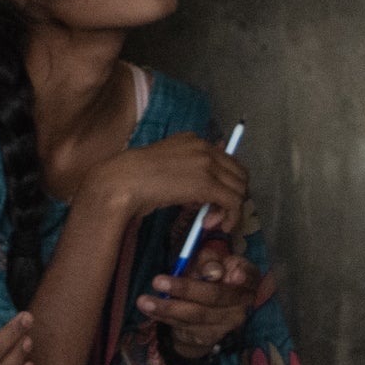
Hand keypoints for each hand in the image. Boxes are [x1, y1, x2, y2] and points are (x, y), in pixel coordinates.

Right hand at [83, 133, 246, 229]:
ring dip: (229, 209)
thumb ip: (185, 173)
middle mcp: (205, 147)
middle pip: (239, 173)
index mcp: (193, 140)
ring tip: (208, 222)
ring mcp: (208, 164)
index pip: (226, 160)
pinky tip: (211, 225)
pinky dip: (230, 217)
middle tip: (213, 214)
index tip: (212, 201)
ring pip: (240, 188)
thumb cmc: (135, 178)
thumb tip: (201, 195)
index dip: (225, 183)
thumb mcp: (165, 168)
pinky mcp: (207, 183)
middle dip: (232, 196)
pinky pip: (234, 202)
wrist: (123, 180)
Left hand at [138, 245, 272, 362]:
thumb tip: (213, 273)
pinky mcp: (210, 337)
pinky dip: (165, 317)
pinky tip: (150, 310)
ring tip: (144, 301)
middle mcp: (242, 303)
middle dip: (185, 289)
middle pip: (214, 296)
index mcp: (247, 278)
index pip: (248, 276)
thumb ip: (209, 262)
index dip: (241, 275)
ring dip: (167, 308)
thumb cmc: (208, 275)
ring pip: (196, 315)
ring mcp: (227, 324)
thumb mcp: (208, 260)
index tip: (227, 273)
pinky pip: (185, 327)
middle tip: (157, 281)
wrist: (205, 309)